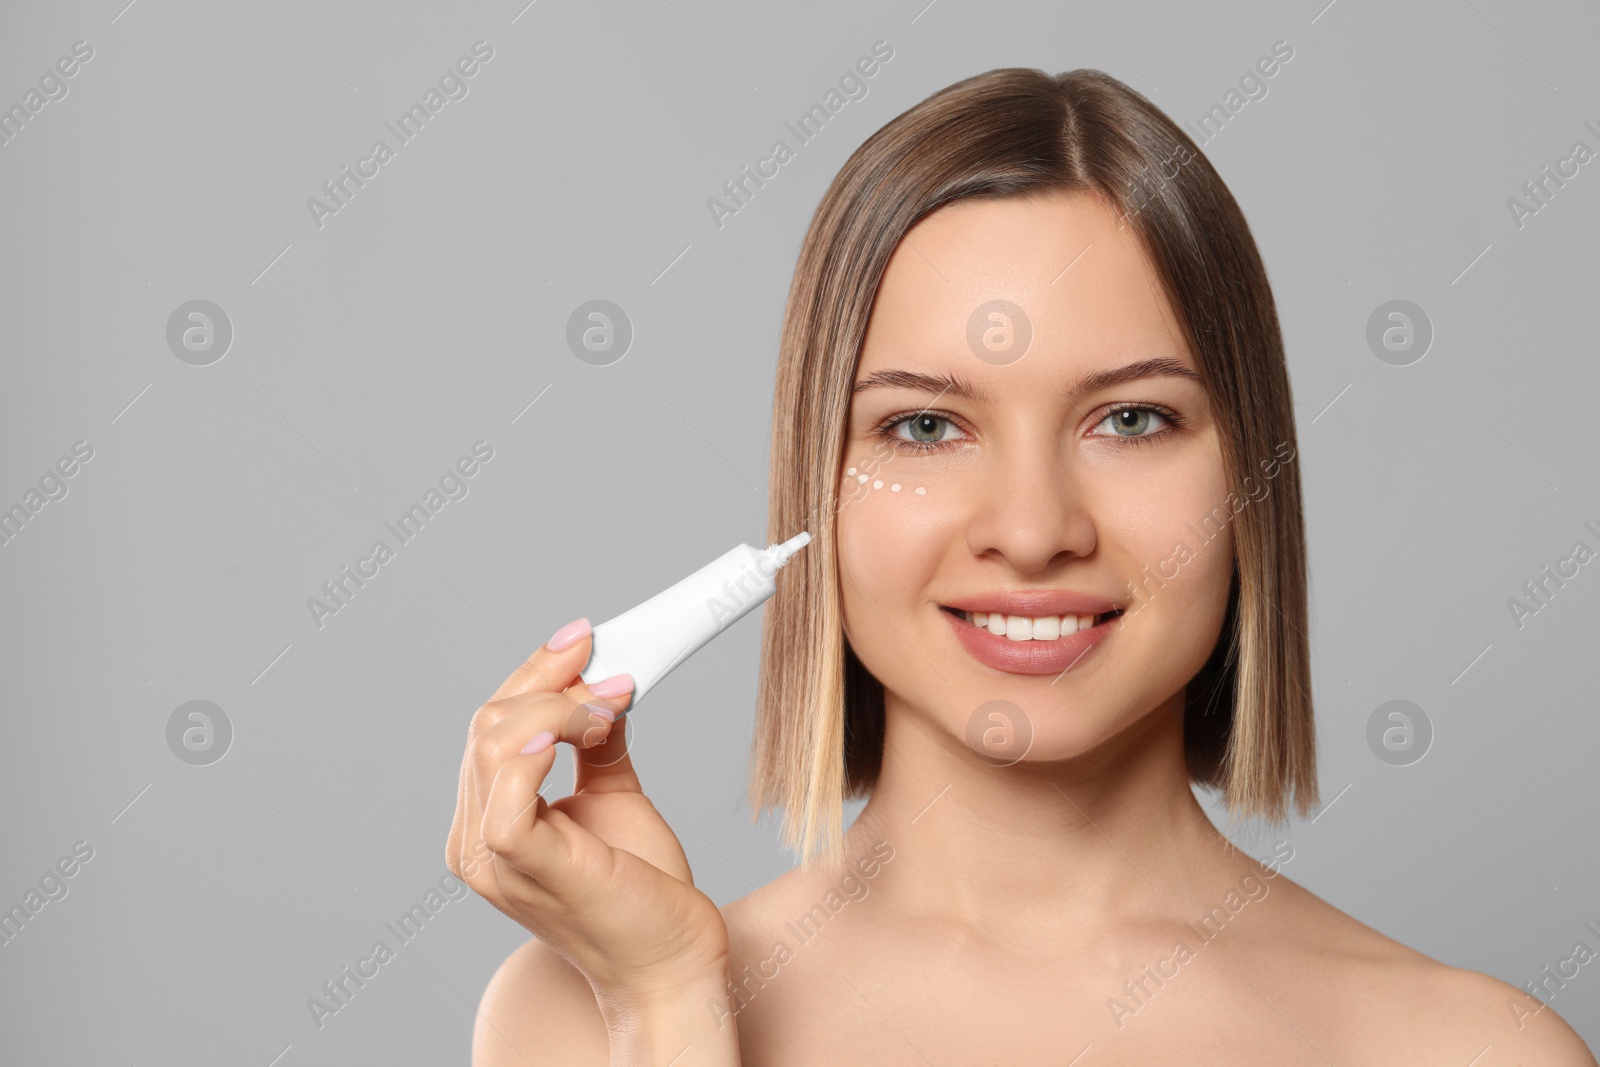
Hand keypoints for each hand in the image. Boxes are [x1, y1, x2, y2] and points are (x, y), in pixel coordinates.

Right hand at [446, 619, 731, 1002]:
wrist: (670, 961)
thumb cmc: (642, 891)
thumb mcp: (616, 797)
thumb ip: (598, 744)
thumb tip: (604, 685)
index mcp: (488, 821)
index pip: (493, 726)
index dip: (536, 673)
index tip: (586, 638)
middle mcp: (474, 840)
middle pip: (490, 723)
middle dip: (552, 679)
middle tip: (612, 668)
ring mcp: (489, 857)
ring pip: (495, 741)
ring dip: (562, 705)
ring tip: (614, 708)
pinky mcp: (522, 864)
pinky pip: (506, 788)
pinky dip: (540, 743)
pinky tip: (582, 726)